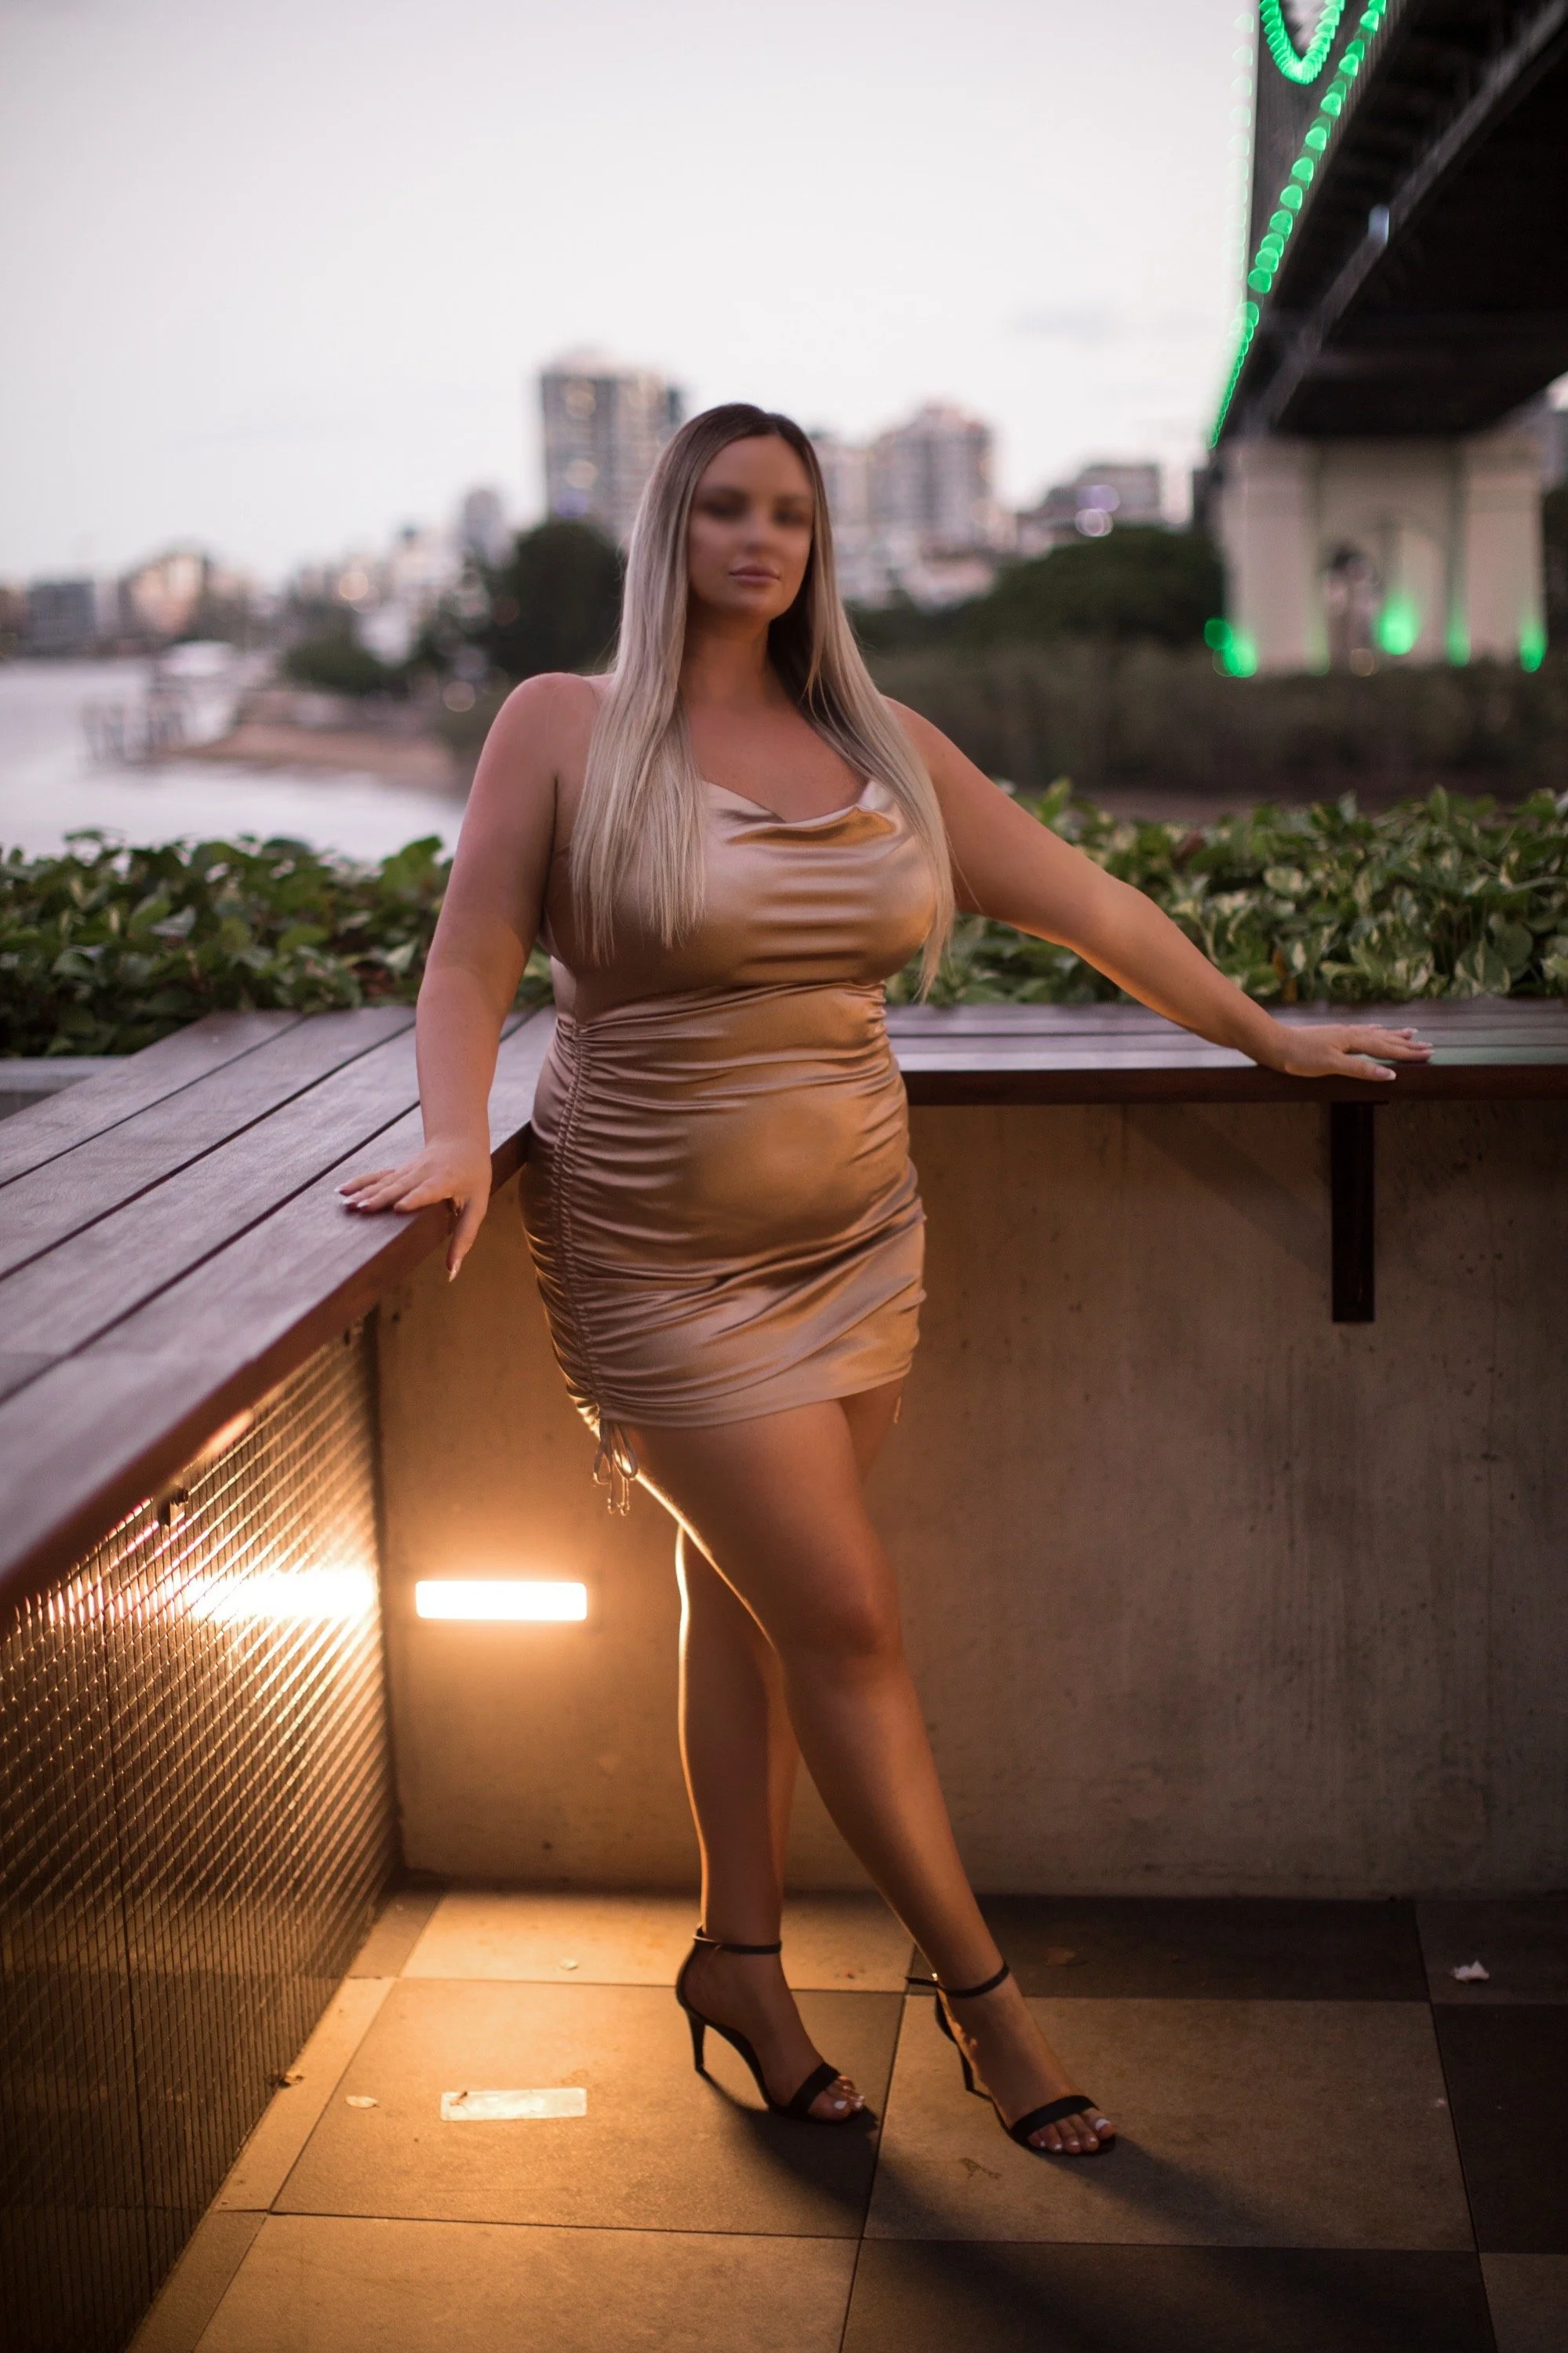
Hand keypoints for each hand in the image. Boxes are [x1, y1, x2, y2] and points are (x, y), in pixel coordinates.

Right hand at [338, 1138, 492, 1277]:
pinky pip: (377, 1176)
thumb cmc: (473, 1177)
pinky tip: (341, 1190)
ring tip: (347, 1204)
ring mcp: (408, 1170)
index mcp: (445, 1181)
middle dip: (380, 1198)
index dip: (414, 1198)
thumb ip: (465, 1237)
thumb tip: (451, 1272)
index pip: (428, 1190)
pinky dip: (359, 1182)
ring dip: (365, 1192)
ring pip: (384, 1181)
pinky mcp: (399, 1170)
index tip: (398, 1208)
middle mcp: (423, 1173)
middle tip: (361, 1210)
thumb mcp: (478, 1206)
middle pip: (399, 1186)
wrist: (460, 1141)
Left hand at [1269, 1021, 1432, 1082]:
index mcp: (1354, 1041)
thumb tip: (1391, 1074)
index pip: (1388, 1048)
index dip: (1408, 1052)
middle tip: (1429, 1045)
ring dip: (1394, 1035)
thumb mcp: (1332, 1066)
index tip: (1430, 1053)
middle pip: (1385, 1039)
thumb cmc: (1300, 1057)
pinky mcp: (1332, 1035)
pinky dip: (1374, 1031)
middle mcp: (1351, 1034)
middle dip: (1407, 1044)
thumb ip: (1361, 1069)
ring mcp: (1342, 1033)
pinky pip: (1361, 1031)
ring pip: (1375, 1034)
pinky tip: (1375, 1029)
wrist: (1273, 1043)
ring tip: (1410, 1032)